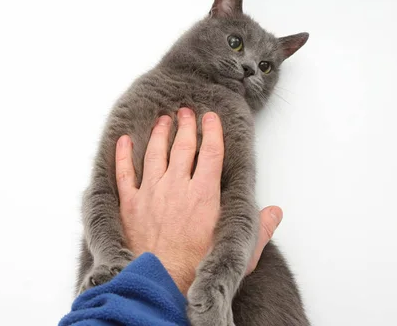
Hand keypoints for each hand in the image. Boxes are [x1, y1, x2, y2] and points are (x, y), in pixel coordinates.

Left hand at [116, 108, 282, 293]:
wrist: (163, 284)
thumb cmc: (198, 269)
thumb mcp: (240, 252)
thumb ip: (260, 229)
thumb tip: (274, 213)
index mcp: (204, 194)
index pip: (211, 152)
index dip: (212, 131)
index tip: (211, 117)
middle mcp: (177, 187)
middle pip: (182, 146)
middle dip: (185, 125)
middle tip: (185, 112)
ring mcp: (151, 193)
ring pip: (154, 153)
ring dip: (159, 134)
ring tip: (162, 120)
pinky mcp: (130, 205)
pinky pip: (124, 173)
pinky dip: (123, 155)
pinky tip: (124, 141)